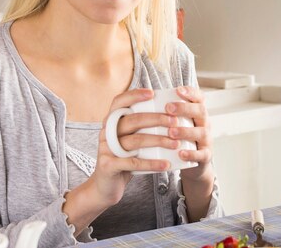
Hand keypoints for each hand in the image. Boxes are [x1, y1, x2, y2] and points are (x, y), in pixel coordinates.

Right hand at [93, 88, 178, 204]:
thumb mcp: (131, 140)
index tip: (153, 93)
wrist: (106, 187)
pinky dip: (152, 163)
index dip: (135, 95)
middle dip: (156, 119)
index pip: (119, 101)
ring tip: (175, 143)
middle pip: (132, 120)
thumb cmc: (125, 159)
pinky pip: (133, 163)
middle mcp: (106, 132)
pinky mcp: (108, 166)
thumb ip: (142, 128)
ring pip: (134, 141)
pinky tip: (166, 164)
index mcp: (111, 122)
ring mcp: (105, 149)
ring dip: (158, 141)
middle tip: (175, 122)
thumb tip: (171, 114)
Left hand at [167, 86, 215, 220]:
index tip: (177, 90)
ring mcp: (206, 139)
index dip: (190, 92)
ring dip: (185, 131)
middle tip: (168, 108)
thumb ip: (164, 110)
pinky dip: (191, 154)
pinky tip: (181, 153)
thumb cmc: (178, 136)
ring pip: (201, 132)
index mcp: (197, 111)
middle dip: (184, 108)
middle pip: (200, 111)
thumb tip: (139, 96)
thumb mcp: (175, 121)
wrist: (192, 162)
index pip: (198, 97)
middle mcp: (204, 123)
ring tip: (171, 132)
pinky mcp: (205, 156)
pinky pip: (201, 154)